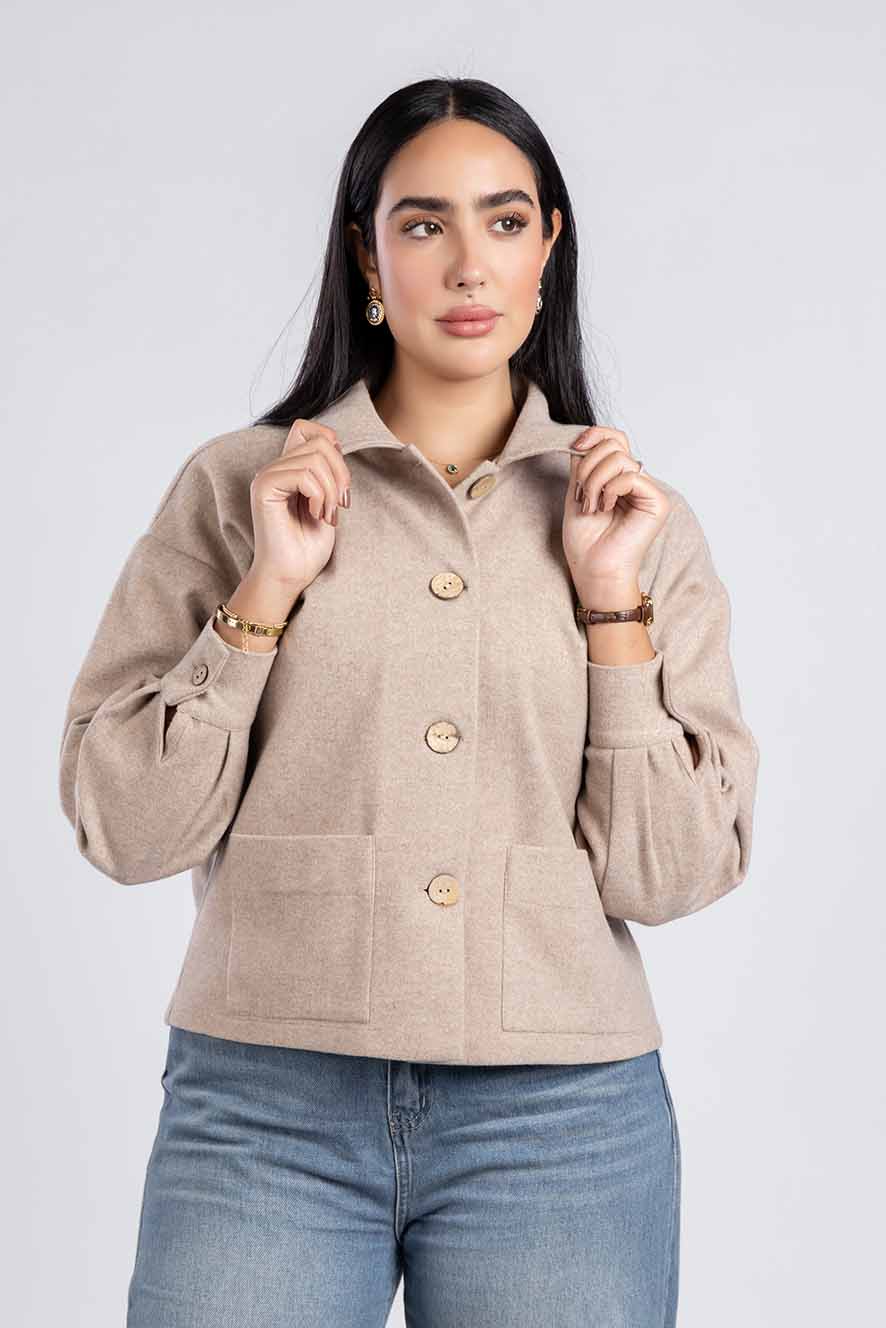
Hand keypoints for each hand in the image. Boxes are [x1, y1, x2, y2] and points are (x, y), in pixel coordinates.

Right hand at [249, 417, 351, 589]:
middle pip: (319, 442)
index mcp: (289, 468)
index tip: (341, 484)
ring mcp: (267, 476)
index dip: (333, 446)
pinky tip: (316, 516)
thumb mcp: (327, 501)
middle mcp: (275, 467)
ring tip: (328, 515)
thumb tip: (336, 444)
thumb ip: (327, 472)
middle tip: (340, 505)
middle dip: (340, 473)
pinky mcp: (263, 488)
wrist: (291, 575)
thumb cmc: (308, 546)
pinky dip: (319, 496)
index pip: (308, 429)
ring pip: (315, 457)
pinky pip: (304, 474)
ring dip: (331, 490)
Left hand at [562, 426, 670, 602]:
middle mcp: (636, 481)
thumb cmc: (585, 541)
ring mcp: (648, 490)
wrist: (593, 570)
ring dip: (594, 480)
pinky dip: (610, 489)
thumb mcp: (576, 492)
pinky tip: (604, 508)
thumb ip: (582, 464)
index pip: (614, 439)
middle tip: (581, 494)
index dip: (594, 435)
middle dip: (588, 466)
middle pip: (615, 444)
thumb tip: (581, 439)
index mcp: (619, 477)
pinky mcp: (657, 502)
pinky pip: (631, 476)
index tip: (575, 447)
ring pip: (619, 458)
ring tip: (590, 505)